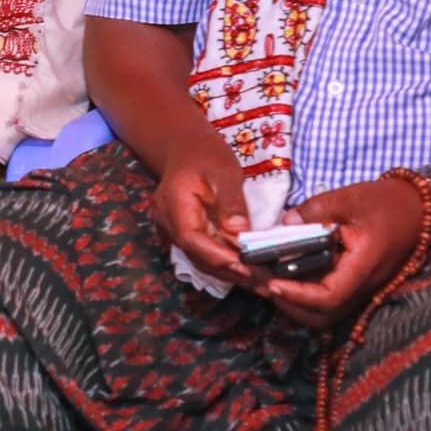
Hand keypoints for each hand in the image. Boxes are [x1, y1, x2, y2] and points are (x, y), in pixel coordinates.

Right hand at [151, 128, 254, 286]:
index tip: (248, 267)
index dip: (219, 256)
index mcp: (172, 203)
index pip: (192, 238)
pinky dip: (226, 264)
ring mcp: (173, 230)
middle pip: (196, 256)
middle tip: (264, 282)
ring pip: (200, 260)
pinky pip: (204, 254)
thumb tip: (239, 232)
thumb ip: (231, 202)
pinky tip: (249, 270)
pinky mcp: (185, 234)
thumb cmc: (206, 154)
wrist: (186, 147)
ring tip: (262, 282)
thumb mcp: (225, 171)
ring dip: (230, 273)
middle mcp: (167, 222)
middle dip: (230, 272)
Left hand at [261, 177, 426, 331]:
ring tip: (266, 279)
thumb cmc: (386, 202)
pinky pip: (328, 299)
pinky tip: (284, 273)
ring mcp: (361, 289)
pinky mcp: (356, 285)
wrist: (419, 209)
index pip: (330, 296)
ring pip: (325, 312)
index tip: (273, 282)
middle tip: (261, 281)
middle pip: (323, 316)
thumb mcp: (349, 197)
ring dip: (294, 302)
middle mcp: (363, 286)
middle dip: (289, 305)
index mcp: (364, 266)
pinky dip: (304, 293)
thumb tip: (285, 222)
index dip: (299, 295)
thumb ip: (316, 210)